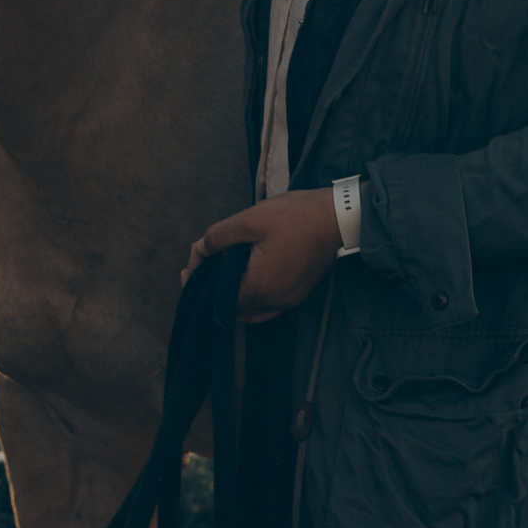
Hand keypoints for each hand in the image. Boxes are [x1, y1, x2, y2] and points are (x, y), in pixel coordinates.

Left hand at [183, 189, 341, 323]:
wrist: (338, 217)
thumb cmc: (294, 216)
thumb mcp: (250, 220)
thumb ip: (219, 237)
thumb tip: (200, 251)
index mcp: (260, 287)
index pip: (220, 298)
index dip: (200, 283)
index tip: (189, 268)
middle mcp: (275, 302)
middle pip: (235, 309)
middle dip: (214, 291)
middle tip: (202, 267)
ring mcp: (289, 300)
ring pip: (252, 310)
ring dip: (233, 296)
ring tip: (221, 272)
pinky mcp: (299, 293)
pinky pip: (268, 305)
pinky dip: (252, 296)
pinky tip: (246, 276)